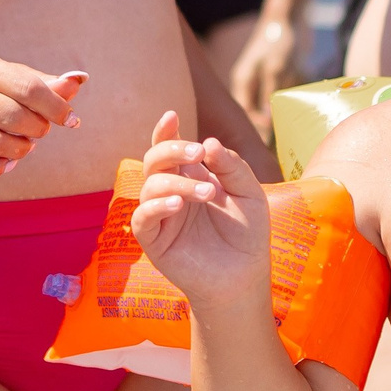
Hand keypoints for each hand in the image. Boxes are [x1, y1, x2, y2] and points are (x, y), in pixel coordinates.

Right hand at [0, 50, 84, 180]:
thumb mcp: (1, 76)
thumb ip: (40, 81)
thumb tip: (78, 80)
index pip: (28, 87)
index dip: (56, 107)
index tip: (69, 119)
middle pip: (14, 116)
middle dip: (38, 130)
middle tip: (38, 132)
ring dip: (20, 151)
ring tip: (22, 147)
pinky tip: (4, 165)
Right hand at [131, 111, 273, 308]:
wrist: (245, 274)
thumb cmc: (246, 233)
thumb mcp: (248, 192)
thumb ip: (231, 166)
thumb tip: (208, 143)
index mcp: (191, 176)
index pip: (170, 148)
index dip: (165, 131)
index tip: (172, 116)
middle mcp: (171, 192)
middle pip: (154, 160)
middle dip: (171, 149)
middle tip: (196, 152)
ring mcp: (161, 216)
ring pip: (150, 186)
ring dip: (177, 182)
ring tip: (208, 192)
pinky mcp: (154, 241)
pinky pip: (141, 218)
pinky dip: (156, 207)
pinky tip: (178, 205)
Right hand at [231, 15, 300, 130]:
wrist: (291, 16)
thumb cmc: (279, 40)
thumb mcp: (275, 68)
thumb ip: (270, 93)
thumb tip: (267, 121)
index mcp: (243, 83)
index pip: (245, 115)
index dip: (257, 129)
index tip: (273, 141)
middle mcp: (252, 85)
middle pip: (258, 115)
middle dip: (270, 129)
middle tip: (285, 146)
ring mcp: (266, 82)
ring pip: (272, 109)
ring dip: (283, 120)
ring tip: (297, 137)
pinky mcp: (281, 79)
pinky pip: (285, 99)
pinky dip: (293, 108)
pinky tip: (305, 118)